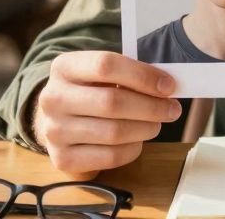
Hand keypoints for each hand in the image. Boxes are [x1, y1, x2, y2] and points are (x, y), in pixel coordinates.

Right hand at [33, 51, 181, 172]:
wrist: (58, 119)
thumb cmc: (91, 91)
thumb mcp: (102, 73)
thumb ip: (130, 73)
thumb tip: (166, 86)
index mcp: (64, 67)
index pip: (106, 65)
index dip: (142, 76)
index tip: (168, 85)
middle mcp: (53, 98)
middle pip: (112, 102)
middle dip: (151, 107)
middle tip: (172, 109)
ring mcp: (54, 131)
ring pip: (114, 132)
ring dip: (145, 128)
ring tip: (156, 124)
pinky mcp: (63, 159)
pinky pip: (110, 157)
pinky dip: (133, 149)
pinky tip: (138, 140)